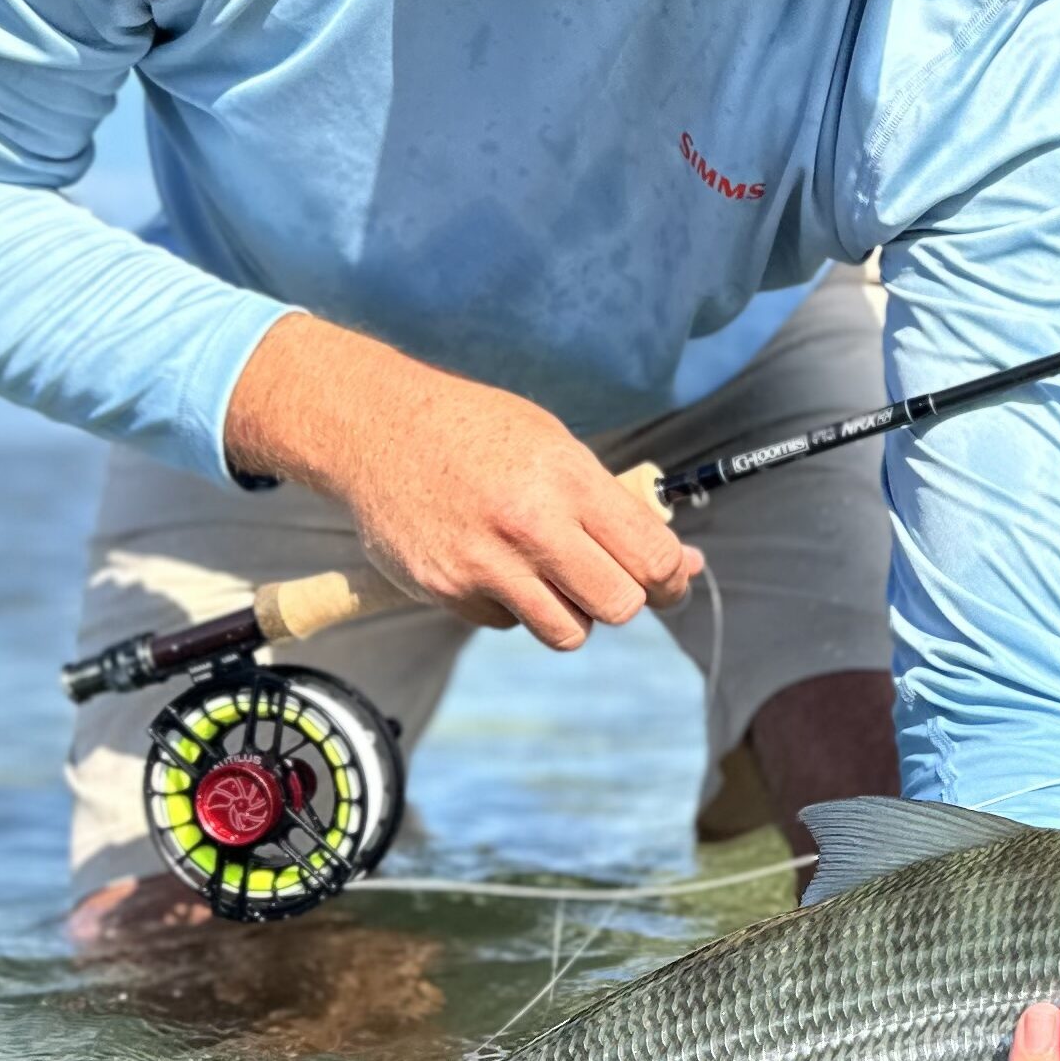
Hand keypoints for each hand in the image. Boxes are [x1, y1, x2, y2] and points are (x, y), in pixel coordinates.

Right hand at [223, 311, 699, 650]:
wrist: (377, 428)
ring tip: (554, 575)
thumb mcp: (556, 446)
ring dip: (572, 613)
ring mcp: (486, 564)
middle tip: (612, 579)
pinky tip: (496, 565)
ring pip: (568, 632)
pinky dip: (514, 606)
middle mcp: (531, 525)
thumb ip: (615, 507)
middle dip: (626, 598)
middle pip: (620, 605)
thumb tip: (682, 562)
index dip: (672, 576)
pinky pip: (510, 624)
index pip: (651, 556)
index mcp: (568, 480)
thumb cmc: (478, 432)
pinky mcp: (448, 591)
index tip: (671, 578)